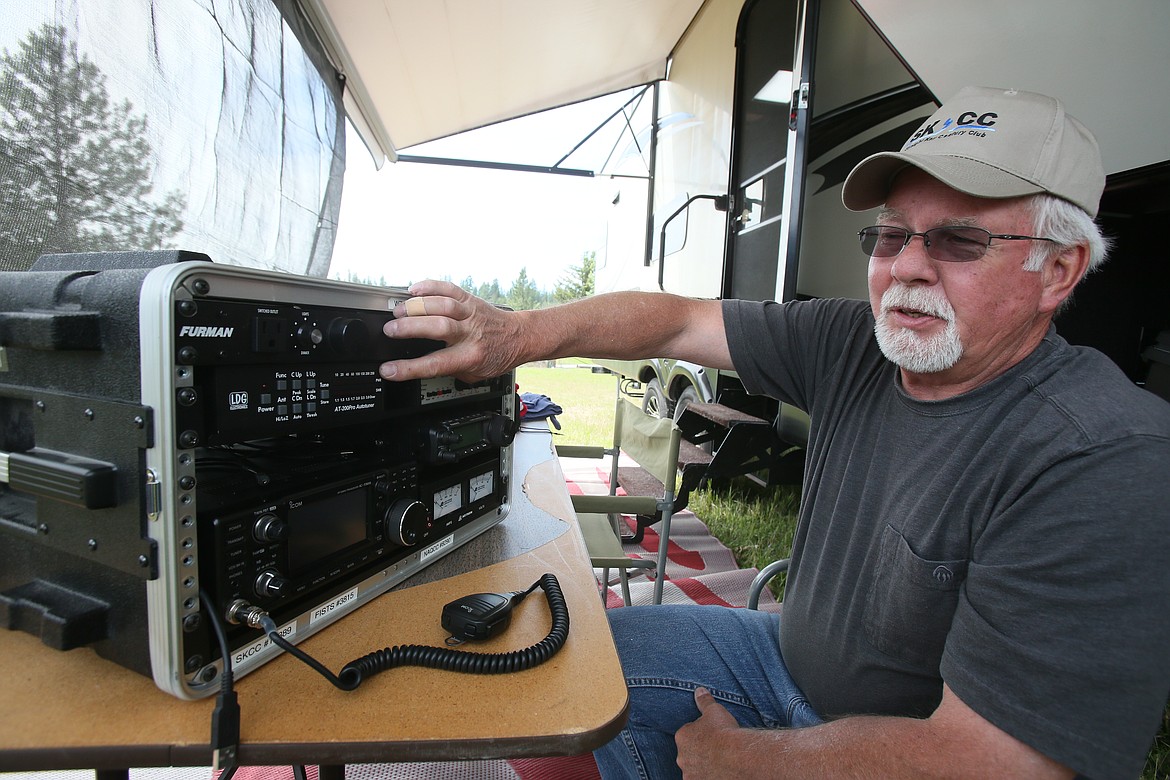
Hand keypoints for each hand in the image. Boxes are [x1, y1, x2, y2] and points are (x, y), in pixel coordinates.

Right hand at [379, 280, 523, 381]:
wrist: (519, 337)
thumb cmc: (495, 356)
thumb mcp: (473, 374)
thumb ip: (449, 370)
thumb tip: (420, 368)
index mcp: (470, 357)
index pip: (435, 364)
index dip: (408, 368)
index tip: (388, 369)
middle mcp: (470, 333)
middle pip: (437, 327)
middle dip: (410, 328)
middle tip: (390, 330)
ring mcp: (470, 313)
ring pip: (441, 305)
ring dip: (416, 307)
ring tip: (397, 311)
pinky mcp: (469, 299)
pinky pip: (449, 288)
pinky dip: (430, 286)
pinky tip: (414, 289)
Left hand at [675, 687, 744, 778]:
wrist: (737, 757)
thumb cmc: (724, 732)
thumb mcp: (714, 710)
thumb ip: (704, 701)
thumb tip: (699, 691)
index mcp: (682, 736)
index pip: (688, 733)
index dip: (701, 733)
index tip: (712, 734)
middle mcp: (681, 757)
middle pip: (689, 752)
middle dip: (700, 749)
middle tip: (716, 748)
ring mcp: (690, 773)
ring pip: (694, 767)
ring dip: (703, 764)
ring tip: (720, 761)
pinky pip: (701, 779)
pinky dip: (708, 776)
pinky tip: (719, 772)